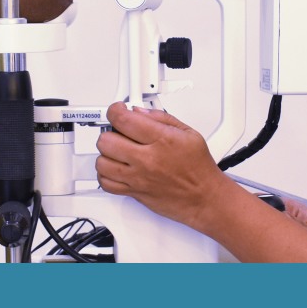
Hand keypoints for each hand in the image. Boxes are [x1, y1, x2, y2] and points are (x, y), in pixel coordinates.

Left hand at [95, 102, 221, 226]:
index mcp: (161, 140)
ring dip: (106, 153)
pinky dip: (105, 174)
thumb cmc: (199, 169)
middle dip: (110, 132)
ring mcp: (138, 178)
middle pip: (106, 140)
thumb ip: (161, 118)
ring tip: (117, 151)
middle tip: (119, 132)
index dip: (115, 110)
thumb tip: (140, 111)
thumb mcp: (188, 133)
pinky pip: (106, 183)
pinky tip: (115, 168)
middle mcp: (147, 159)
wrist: (204, 197)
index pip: (123, 120)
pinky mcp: (134, 192)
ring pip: (102, 162)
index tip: (118, 110)